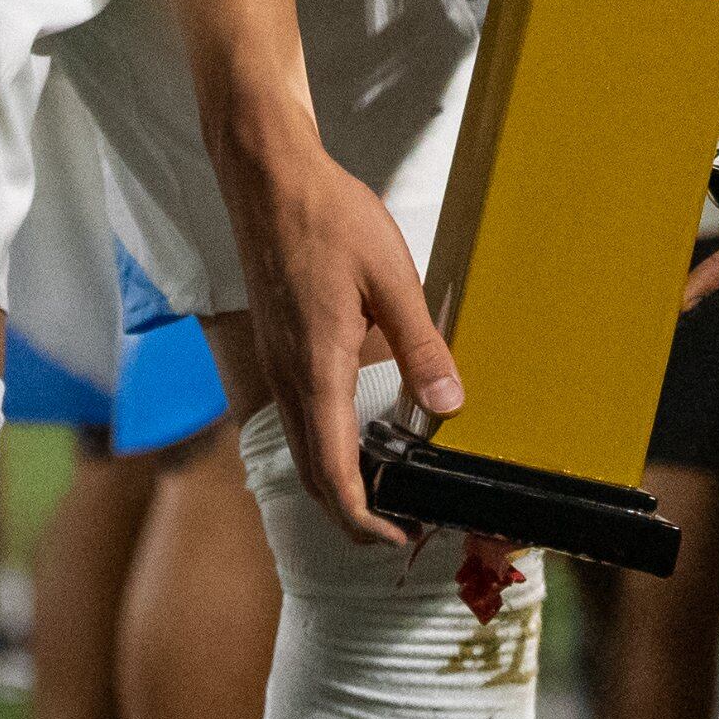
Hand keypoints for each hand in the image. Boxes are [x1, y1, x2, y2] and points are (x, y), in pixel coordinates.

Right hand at [220, 118, 464, 548]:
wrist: (269, 180)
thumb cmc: (329, 218)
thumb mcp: (391, 277)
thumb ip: (420, 344)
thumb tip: (449, 406)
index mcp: (317, 370)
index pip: (333, 473)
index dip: (363, 519)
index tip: (399, 538)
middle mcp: (290, 379)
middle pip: (313, 475)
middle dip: (353, 514)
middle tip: (403, 528)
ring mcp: (278, 366)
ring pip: (303, 448)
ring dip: (338, 483)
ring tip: (387, 490)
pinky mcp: (278, 349)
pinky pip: (299, 419)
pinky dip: (326, 448)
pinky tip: (359, 434)